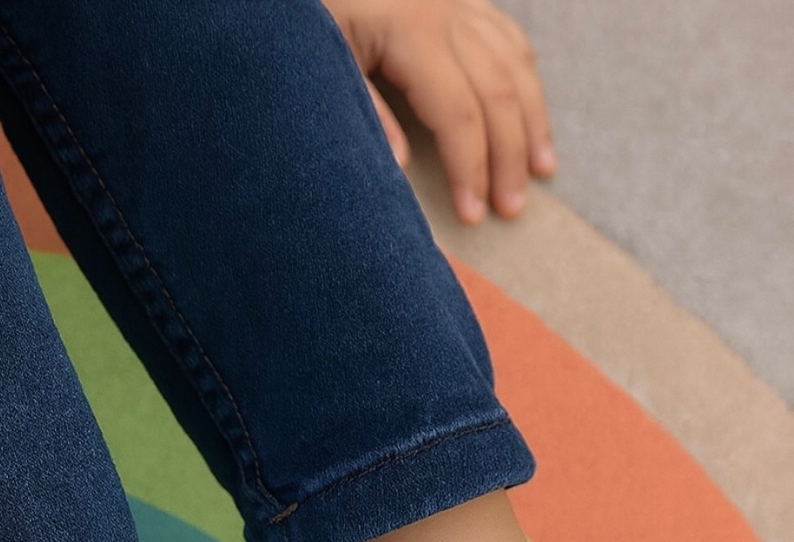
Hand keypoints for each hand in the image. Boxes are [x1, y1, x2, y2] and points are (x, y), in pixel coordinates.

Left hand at [322, 0, 556, 223]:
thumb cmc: (301, 19)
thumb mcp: (319, 63)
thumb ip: (364, 109)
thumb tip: (402, 164)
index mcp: (412, 29)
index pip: (459, 112)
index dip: (471, 169)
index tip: (473, 216)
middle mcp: (445, 10)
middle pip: (498, 91)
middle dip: (509, 156)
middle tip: (511, 209)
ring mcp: (456, 0)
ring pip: (515, 62)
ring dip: (533, 121)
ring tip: (543, 171)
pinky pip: (507, 38)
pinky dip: (524, 78)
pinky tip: (529, 112)